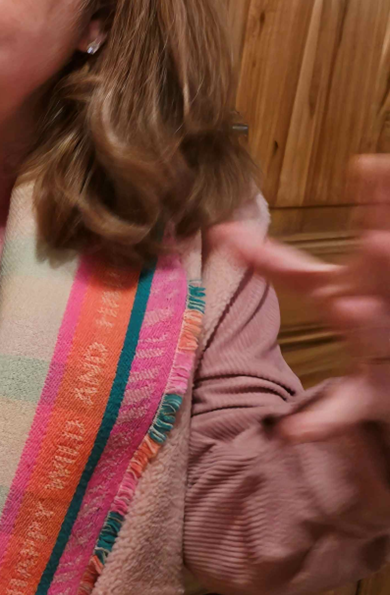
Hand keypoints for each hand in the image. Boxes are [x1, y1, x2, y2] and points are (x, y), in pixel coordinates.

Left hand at [212, 156, 389, 442]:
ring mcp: (383, 352)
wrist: (389, 378)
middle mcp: (382, 306)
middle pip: (388, 277)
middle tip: (377, 238)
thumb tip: (222, 231)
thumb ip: (278, 264)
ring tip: (348, 305)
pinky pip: (347, 410)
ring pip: (378, 335)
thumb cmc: (358, 318)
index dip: (374, 197)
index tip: (368, 162)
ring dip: (367, 321)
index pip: (375, 228)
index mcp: (369, 277)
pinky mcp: (371, 397)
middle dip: (385, 256)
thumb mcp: (323, 288)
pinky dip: (319, 422)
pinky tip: (291, 433)